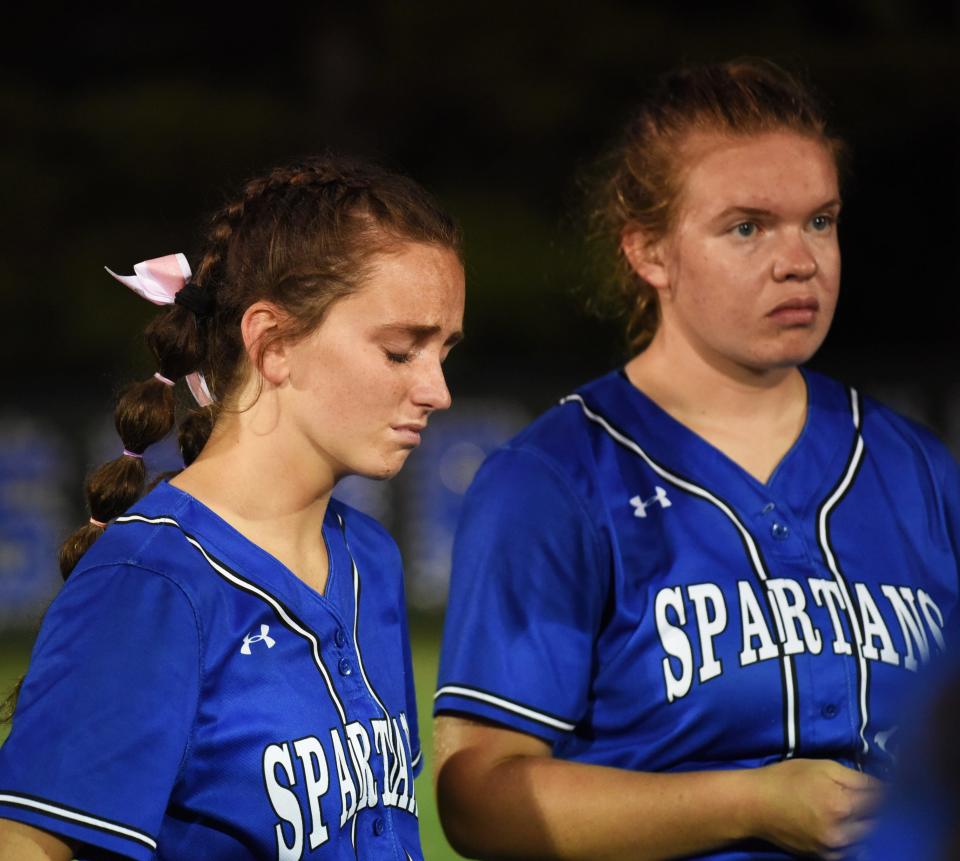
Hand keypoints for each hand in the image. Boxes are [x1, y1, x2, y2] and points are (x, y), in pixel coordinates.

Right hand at [747, 759, 882, 858]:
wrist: (755, 804)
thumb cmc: (787, 778)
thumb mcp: (822, 767)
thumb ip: (857, 778)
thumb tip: (887, 787)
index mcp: (842, 805)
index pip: (883, 802)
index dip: (893, 794)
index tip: (899, 787)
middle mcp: (842, 832)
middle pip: (880, 825)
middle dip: (886, 812)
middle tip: (889, 801)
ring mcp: (834, 849)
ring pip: (870, 841)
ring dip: (875, 828)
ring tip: (871, 815)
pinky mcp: (826, 858)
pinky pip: (854, 851)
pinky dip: (860, 840)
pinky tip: (855, 828)